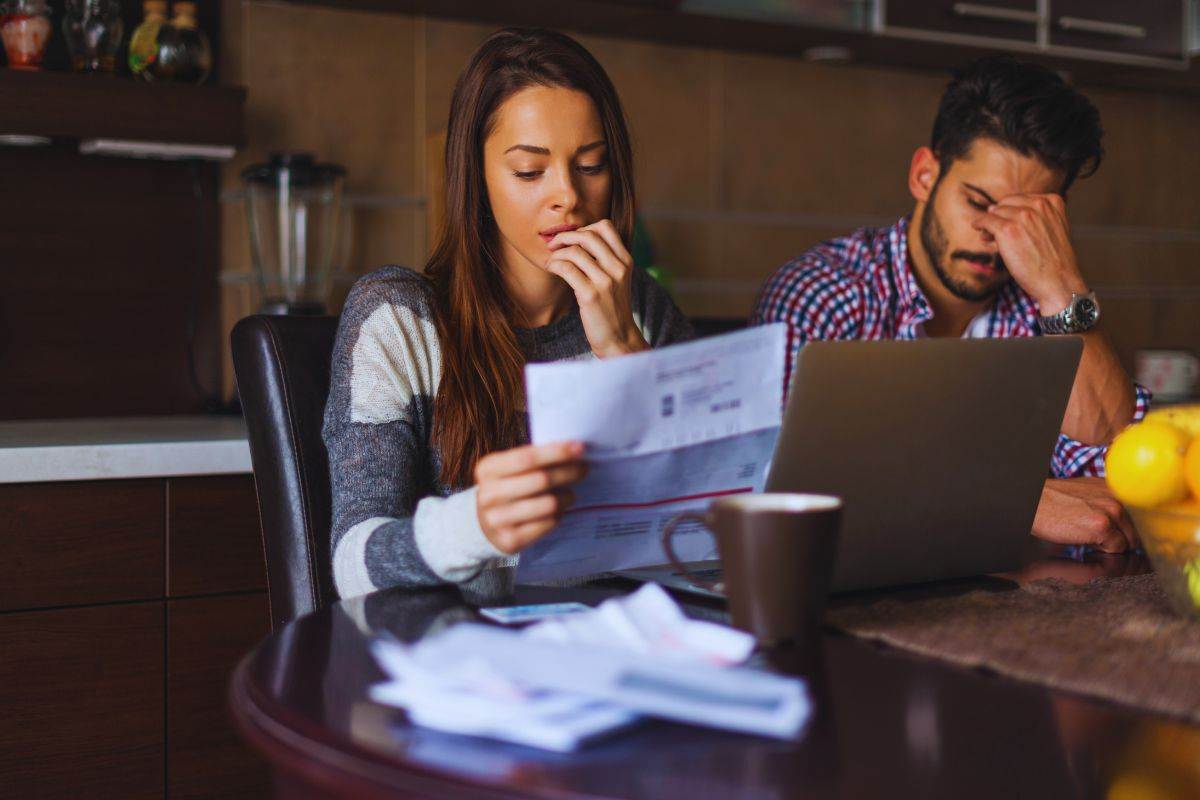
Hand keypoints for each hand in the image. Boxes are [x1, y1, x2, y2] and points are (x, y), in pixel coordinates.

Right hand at [475, 441, 587, 553]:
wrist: (482, 523)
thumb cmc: (506, 488)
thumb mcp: (508, 469)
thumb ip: (533, 459)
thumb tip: (572, 450)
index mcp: (487, 469)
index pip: (527, 457)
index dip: (556, 452)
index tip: (579, 448)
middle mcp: (488, 494)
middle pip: (541, 480)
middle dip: (568, 472)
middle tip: (583, 469)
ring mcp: (497, 519)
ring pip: (548, 504)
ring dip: (567, 496)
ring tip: (570, 494)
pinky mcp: (510, 540)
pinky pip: (547, 524)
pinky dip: (558, 515)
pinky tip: (558, 511)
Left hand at [544, 219, 648, 357]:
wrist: (618, 338)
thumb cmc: (612, 308)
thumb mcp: (617, 280)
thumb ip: (605, 260)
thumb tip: (577, 240)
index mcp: (625, 261)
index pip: (606, 227)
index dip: (585, 228)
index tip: (573, 239)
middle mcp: (618, 268)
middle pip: (588, 235)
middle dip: (565, 236)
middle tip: (554, 245)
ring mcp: (605, 282)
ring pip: (575, 251)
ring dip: (557, 253)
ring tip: (551, 261)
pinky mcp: (590, 295)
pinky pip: (566, 268)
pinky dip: (554, 265)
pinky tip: (551, 269)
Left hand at [973, 193, 1087, 312]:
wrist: (1058, 281)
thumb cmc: (1053, 261)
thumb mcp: (1053, 228)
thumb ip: (1035, 217)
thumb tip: (994, 209)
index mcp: (1052, 201)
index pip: (1021, 199)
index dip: (1010, 211)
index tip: (1007, 223)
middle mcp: (1038, 204)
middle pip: (1006, 204)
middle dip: (999, 216)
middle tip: (993, 231)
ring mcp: (1023, 216)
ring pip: (995, 212)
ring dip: (989, 224)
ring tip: (987, 236)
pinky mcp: (1007, 229)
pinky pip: (986, 220)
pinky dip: (979, 223)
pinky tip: (977, 228)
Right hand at [1031, 477, 1138, 552]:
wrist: (1033, 504)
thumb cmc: (1055, 502)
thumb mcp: (1088, 494)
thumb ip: (1110, 503)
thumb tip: (1132, 525)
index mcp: (1117, 488)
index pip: (1144, 515)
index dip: (1138, 530)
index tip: (1133, 539)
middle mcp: (1119, 496)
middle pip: (1139, 531)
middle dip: (1123, 539)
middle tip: (1099, 537)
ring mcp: (1112, 510)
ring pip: (1130, 542)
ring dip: (1113, 545)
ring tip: (1089, 536)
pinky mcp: (1102, 526)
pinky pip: (1116, 549)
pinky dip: (1102, 550)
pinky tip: (1084, 538)